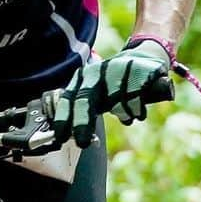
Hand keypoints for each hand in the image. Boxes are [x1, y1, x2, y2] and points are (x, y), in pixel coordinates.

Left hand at [53, 40, 171, 147]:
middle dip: (81, 123)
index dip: (62, 119)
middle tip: (82, 143)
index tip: (59, 138)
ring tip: (126, 114)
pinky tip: (137, 111)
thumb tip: (69, 137)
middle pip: (85, 100)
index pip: (67, 99)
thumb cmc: (111, 84)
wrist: (141, 59)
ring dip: (122, 114)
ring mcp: (116, 69)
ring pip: (116, 104)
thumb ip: (83, 110)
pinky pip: (136, 100)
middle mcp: (96, 72)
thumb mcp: (94, 92)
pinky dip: (136, 111)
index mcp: (81, 78)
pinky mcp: (138, 71)